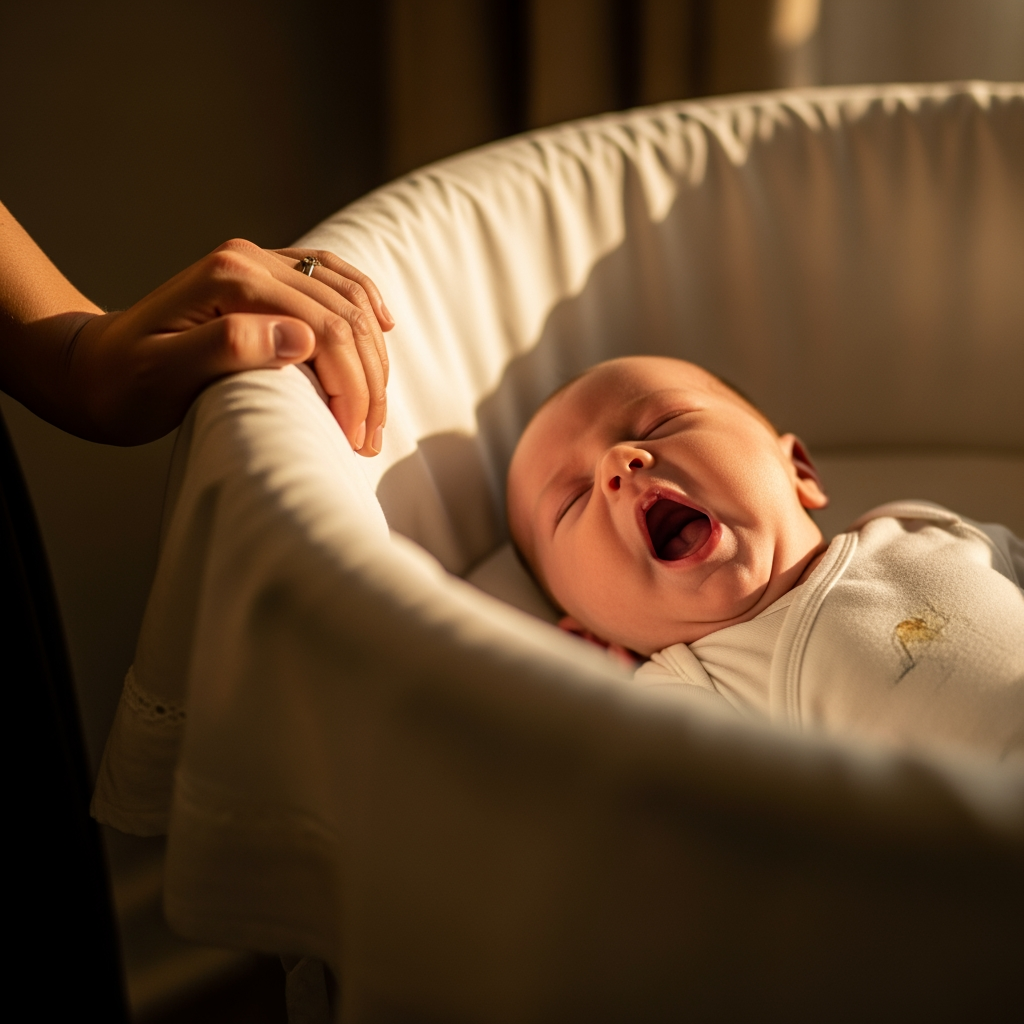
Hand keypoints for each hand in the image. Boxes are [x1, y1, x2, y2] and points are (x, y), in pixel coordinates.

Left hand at [65, 239, 393, 447]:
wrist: (92, 368)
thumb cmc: (123, 383)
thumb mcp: (163, 374)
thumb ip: (228, 347)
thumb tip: (302, 339)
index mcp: (232, 279)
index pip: (325, 330)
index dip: (352, 387)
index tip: (355, 438)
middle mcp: (251, 259)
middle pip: (344, 314)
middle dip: (369, 379)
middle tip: (370, 437)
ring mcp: (260, 262)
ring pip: (347, 295)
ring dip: (372, 353)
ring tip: (375, 409)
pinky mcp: (265, 276)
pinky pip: (332, 278)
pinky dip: (364, 303)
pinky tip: (382, 328)